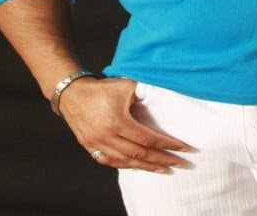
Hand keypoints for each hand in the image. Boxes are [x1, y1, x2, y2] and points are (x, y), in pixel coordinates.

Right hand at [57, 77, 193, 172]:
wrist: (71, 94)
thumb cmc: (100, 88)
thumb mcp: (125, 85)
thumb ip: (145, 91)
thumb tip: (166, 95)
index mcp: (118, 122)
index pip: (148, 139)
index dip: (168, 145)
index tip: (184, 148)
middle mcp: (107, 137)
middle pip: (140, 155)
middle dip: (163, 160)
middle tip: (181, 164)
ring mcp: (97, 144)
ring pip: (126, 162)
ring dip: (147, 167)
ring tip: (164, 170)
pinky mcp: (90, 147)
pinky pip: (111, 162)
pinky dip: (126, 166)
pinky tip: (138, 168)